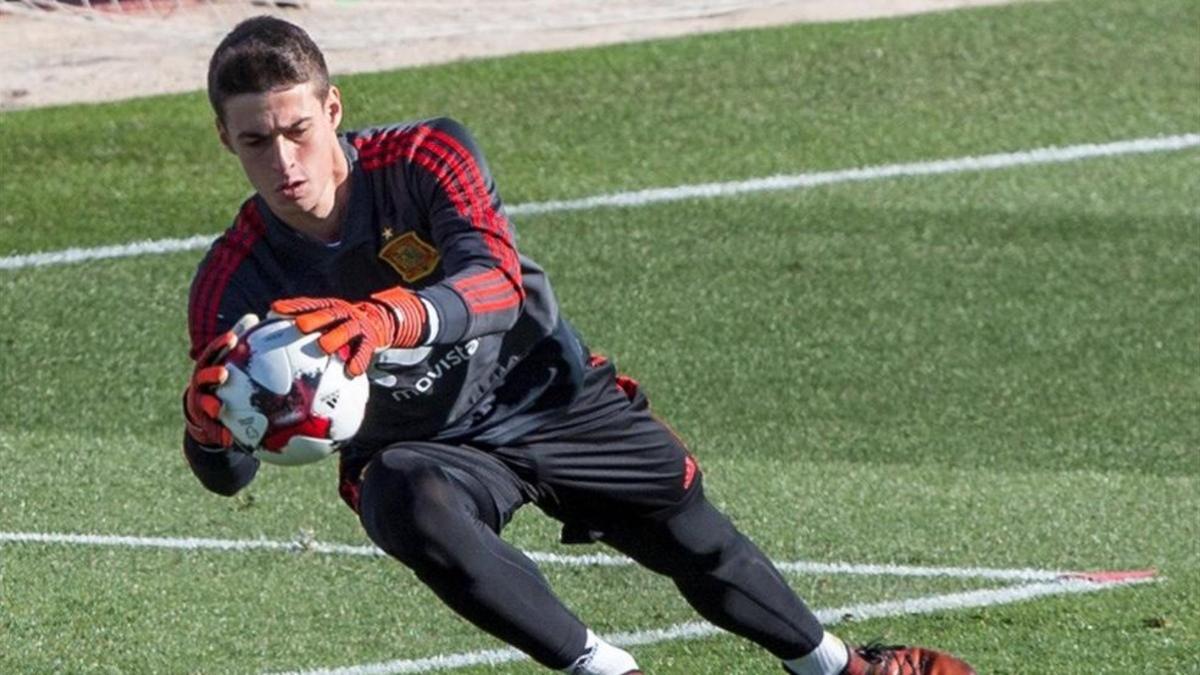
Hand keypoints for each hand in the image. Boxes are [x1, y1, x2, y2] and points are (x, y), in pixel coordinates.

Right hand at [184, 314, 258, 447]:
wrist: (207, 410)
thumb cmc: (227, 380)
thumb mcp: (234, 360)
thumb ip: (244, 343)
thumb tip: (258, 316)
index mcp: (210, 366)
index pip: (214, 352)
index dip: (221, 344)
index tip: (232, 338)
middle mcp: (202, 382)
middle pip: (203, 376)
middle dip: (212, 374)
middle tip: (224, 373)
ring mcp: (200, 402)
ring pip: (203, 402)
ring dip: (210, 405)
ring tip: (219, 408)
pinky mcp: (203, 421)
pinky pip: (212, 428)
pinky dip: (220, 433)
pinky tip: (229, 439)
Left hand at [271, 287, 425, 376]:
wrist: (380, 321)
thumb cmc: (344, 324)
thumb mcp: (329, 320)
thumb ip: (307, 323)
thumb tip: (275, 329)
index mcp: (330, 308)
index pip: (309, 305)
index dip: (293, 306)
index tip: (275, 310)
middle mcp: (344, 314)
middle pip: (327, 314)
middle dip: (313, 319)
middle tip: (299, 325)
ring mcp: (358, 326)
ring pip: (346, 331)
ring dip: (335, 338)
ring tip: (324, 346)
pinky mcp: (371, 341)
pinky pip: (364, 352)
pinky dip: (358, 360)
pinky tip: (351, 371)